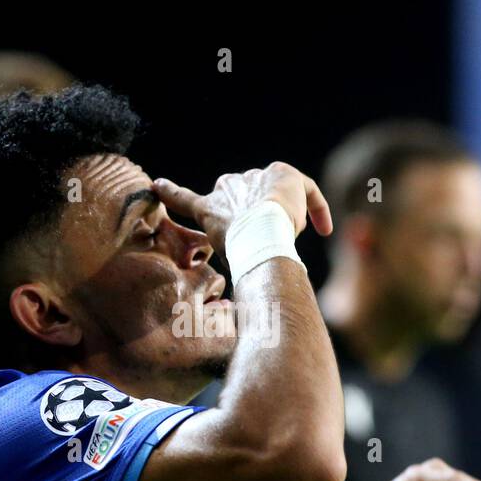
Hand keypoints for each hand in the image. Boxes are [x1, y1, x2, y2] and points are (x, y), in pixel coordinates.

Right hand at [151, 162, 333, 254]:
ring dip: (281, 214)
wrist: (259, 234)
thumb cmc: (240, 254)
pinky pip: (305, 189)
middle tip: (263, 235)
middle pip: (239, 194)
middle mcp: (228, 185)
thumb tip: (244, 306)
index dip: (170, 193)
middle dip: (250, 211)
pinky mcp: (283, 174)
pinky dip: (316, 208)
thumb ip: (226, 266)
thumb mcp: (223, 264)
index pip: (185, 199)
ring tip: (289, 237)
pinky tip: (324, 229)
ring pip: (271, 195)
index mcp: (209, 208)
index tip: (156, 186)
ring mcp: (254, 177)